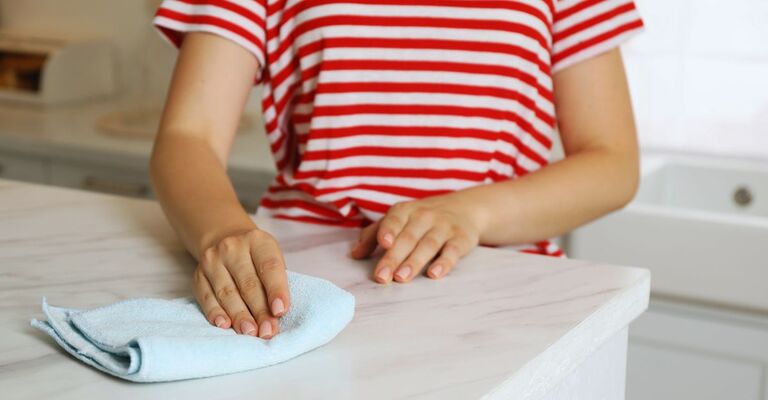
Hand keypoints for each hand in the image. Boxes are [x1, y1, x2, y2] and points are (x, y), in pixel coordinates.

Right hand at [193, 228, 289, 338]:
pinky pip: (206, 297)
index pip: (269, 266)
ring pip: (227, 293)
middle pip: (248, 283)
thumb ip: (276, 280)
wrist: (223, 238)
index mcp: (258, 240)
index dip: (276, 290)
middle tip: (268, 331)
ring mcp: (213, 260)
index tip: (280, 311)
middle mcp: (233, 247)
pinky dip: (216, 312)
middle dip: (260, 311)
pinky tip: (224, 325)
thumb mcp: (271, 256)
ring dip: (240, 316)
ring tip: (250, 332)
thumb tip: (277, 314)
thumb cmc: (255, 256)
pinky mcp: (198, 274)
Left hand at [349, 196, 481, 282]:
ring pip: (428, 244)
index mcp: (404, 211)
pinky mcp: (461, 238)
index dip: (388, 231)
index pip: (394, 220)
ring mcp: (444, 227)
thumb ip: (374, 235)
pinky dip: (444, 262)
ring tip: (402, 277)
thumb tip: (354, 254)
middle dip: (394, 257)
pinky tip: (434, 274)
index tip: (383, 244)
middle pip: (408, 237)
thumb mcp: (398, 220)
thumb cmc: (421, 219)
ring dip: (414, 261)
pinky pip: (452, 251)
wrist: (464, 208)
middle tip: (382, 276)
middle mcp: (424, 216)